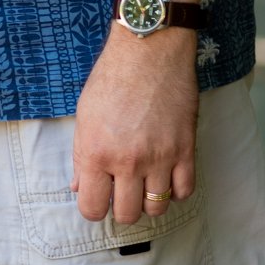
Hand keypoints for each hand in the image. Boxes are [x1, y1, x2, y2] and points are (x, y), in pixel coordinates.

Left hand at [71, 26, 198, 226]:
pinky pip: (185, 190)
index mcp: (96, 152)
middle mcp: (127, 161)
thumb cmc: (112, 77)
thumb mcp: (85, 115)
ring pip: (157, 208)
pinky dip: (175, 189)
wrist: (149, 50)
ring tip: (144, 181)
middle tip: (122, 189)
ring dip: (149, 200)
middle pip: (127, 214)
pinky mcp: (185, 149)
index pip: (92, 208)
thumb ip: (81, 155)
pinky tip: (166, 174)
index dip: (94, 207)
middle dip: (122, 206)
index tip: (99, 196)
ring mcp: (159, 157)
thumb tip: (79, 187)